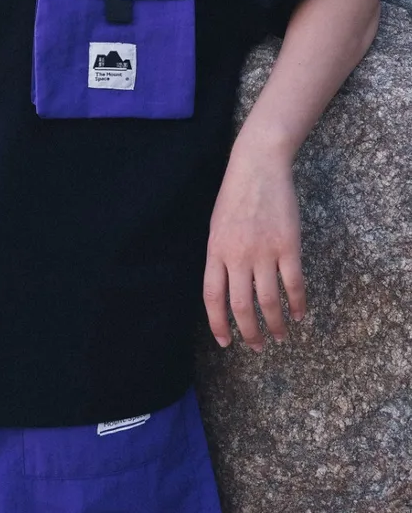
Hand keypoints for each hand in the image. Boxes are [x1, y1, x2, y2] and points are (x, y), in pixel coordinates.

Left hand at [202, 142, 306, 350]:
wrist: (258, 165)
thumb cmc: (235, 194)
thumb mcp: (216, 226)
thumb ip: (219, 256)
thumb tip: (223, 289)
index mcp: (215, 250)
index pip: (212, 297)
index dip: (218, 323)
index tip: (226, 342)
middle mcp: (237, 255)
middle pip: (241, 306)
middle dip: (249, 332)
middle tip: (258, 347)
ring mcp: (264, 251)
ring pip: (269, 301)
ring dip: (276, 324)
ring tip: (280, 337)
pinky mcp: (288, 245)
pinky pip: (294, 284)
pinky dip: (298, 304)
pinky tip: (300, 315)